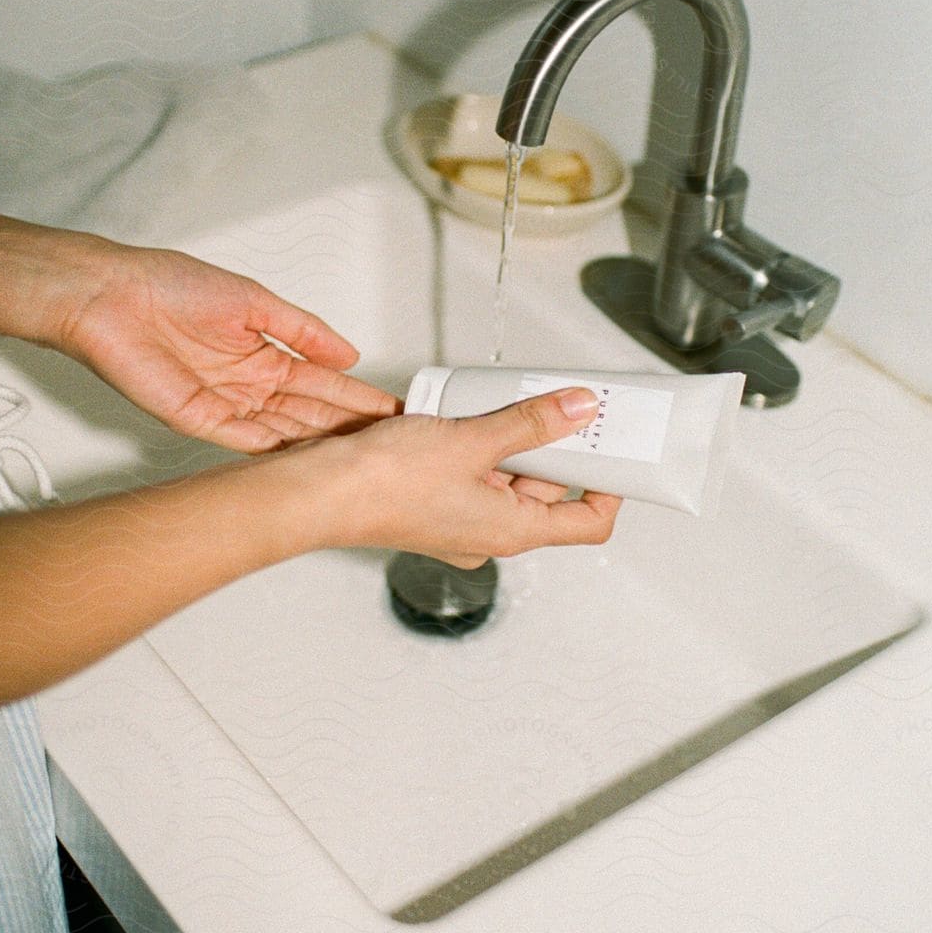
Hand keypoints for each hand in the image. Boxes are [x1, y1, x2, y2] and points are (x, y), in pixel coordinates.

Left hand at [59, 242, 398, 449]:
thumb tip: (348, 354)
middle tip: (389, 442)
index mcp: (262, 354)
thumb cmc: (170, 285)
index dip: (356, 396)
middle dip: (347, 427)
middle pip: (308, 413)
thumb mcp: (255, 301)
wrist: (114, 297)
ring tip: (360, 454)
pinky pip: (243, 440)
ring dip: (319, 442)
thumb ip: (303, 331)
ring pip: (283, 430)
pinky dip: (275, 449)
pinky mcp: (196, 419)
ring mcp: (224, 405)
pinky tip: (307, 458)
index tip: (392, 410)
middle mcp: (246, 384)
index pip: (321, 382)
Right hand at [286, 388, 620, 564]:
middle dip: (557, 445)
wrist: (319, 491)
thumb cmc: (383, 485)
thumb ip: (532, 422)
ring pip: (509, 475)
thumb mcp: (472, 440)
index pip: (588, 522)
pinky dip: (481, 441)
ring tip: (509, 400)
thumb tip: (578, 409)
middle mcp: (490, 532)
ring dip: (514, 437)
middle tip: (563, 403)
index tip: (612, 447)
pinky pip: (474, 470)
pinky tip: (471, 411)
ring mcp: (461, 518)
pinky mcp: (434, 500)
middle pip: (548, 489)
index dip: (609, 485)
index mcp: (512, 532)